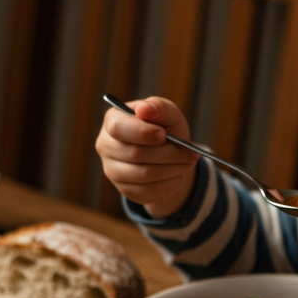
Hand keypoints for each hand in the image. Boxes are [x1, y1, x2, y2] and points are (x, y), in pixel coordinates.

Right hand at [96, 97, 199, 218]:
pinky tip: (179, 173)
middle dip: (167, 153)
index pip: (118, 128)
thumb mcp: (168, 114)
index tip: (163, 135)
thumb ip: (158, 107)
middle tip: (190, 152)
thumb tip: (144, 109)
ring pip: (144, 174)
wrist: (171, 156)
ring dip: (173, 168)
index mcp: (113, 120)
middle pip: (134, 154)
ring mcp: (113, 170)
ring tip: (188, 161)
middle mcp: (107, 146)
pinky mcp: (126, 189)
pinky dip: (171, 182)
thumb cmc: (166, 128)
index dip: (142, 133)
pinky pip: (150, 190)